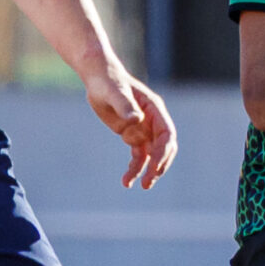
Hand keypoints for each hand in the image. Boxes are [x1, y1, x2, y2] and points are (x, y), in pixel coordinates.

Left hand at [86, 65, 177, 188]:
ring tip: (138, 186)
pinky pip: (138, 156)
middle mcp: (153, 122)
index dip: (163, 152)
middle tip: (148, 182)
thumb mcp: (114, 92)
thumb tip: (136, 120)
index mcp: (154, 110)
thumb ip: (125, 105)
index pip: (166, 135)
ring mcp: (144, 130)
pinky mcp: (132, 136)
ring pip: (152, 156)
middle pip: (164, 148)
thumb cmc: (107, 81)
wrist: (98, 79)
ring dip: (148, 171)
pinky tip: (126, 181)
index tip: (154, 166)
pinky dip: (135, 169)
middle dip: (159, 166)